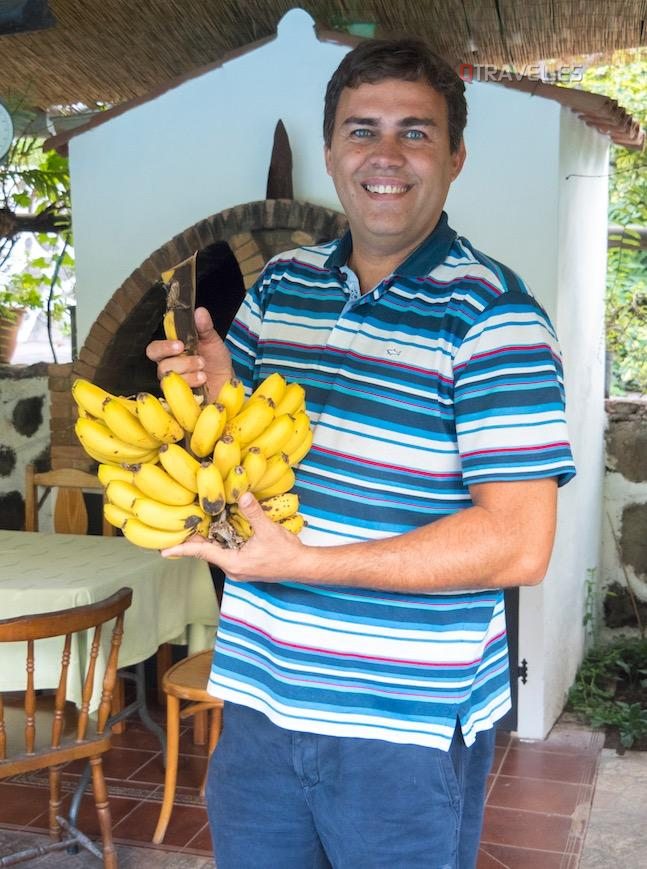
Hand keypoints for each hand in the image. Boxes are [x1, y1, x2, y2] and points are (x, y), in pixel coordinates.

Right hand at [146, 307, 232, 397]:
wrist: (228, 384)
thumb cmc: (216, 362)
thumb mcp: (213, 342)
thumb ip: (205, 327)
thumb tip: (200, 311)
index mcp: (172, 353)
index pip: (154, 349)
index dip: (163, 347)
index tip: (179, 344)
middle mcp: (169, 369)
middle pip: (160, 365)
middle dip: (180, 361)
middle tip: (198, 359)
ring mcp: (174, 385)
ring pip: (169, 379)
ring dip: (188, 371)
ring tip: (204, 369)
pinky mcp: (180, 398)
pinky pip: (177, 392)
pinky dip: (191, 383)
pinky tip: (203, 380)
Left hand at [161, 492, 306, 582]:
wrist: (303, 567)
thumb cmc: (286, 553)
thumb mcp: (269, 531)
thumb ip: (253, 512)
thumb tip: (242, 495)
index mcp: (234, 563)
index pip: (203, 553)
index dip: (183, 549)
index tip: (164, 550)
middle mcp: (233, 569)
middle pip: (207, 553)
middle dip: (193, 542)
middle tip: (177, 530)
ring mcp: (240, 569)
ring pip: (217, 553)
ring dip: (207, 541)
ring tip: (193, 528)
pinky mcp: (246, 566)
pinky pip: (227, 553)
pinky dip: (220, 542)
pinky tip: (218, 531)